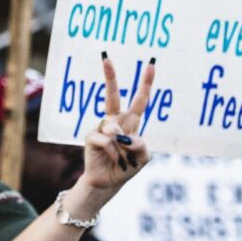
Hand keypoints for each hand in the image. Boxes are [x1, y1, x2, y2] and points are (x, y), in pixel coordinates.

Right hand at [80, 53, 152, 192]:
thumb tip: (124, 136)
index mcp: (131, 121)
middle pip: (112, 95)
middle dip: (109, 76)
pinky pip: (106, 140)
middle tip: (105, 57)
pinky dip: (114, 152)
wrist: (108, 182)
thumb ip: (141, 145)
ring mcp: (102, 128)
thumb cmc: (127, 167)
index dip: (146, 82)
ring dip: (122, 146)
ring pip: (113, 127)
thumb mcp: (143, 158)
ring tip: (123, 158)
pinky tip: (115, 159)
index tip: (150, 64)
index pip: (140, 99)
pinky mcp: (90, 137)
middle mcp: (115, 121)